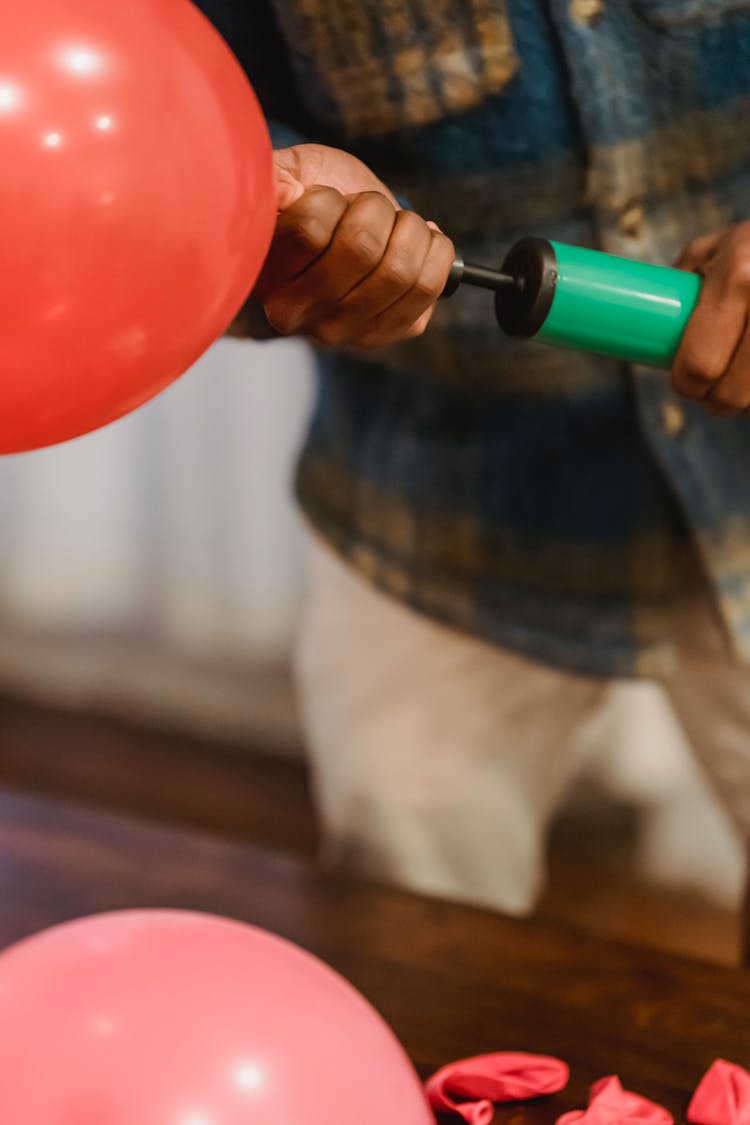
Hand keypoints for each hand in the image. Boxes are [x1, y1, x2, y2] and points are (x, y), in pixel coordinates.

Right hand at [253, 144, 454, 348]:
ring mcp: (346, 329)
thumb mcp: (286, 175)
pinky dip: (436, 250)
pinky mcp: (390, 332)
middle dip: (373, 208)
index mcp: (266, 275)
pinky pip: (429, 285)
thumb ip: (273, 180)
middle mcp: (300, 314)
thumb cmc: (311, 199)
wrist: (344, 228)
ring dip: (408, 229)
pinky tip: (419, 246)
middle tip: (366, 209)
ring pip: (399, 268)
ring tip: (394, 226)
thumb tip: (280, 194)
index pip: (309, 229)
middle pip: (362, 247)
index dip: (327, 199)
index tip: (326, 199)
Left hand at [672, 221, 749, 414]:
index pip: (700, 363)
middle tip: (715, 390)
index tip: (688, 383)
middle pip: (733, 395)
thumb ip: (684, 283)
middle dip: (719, 400)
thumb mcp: (721, 246)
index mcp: (740, 274)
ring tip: (744, 376)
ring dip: (749, 400)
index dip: (688, 383)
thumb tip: (645, 328)